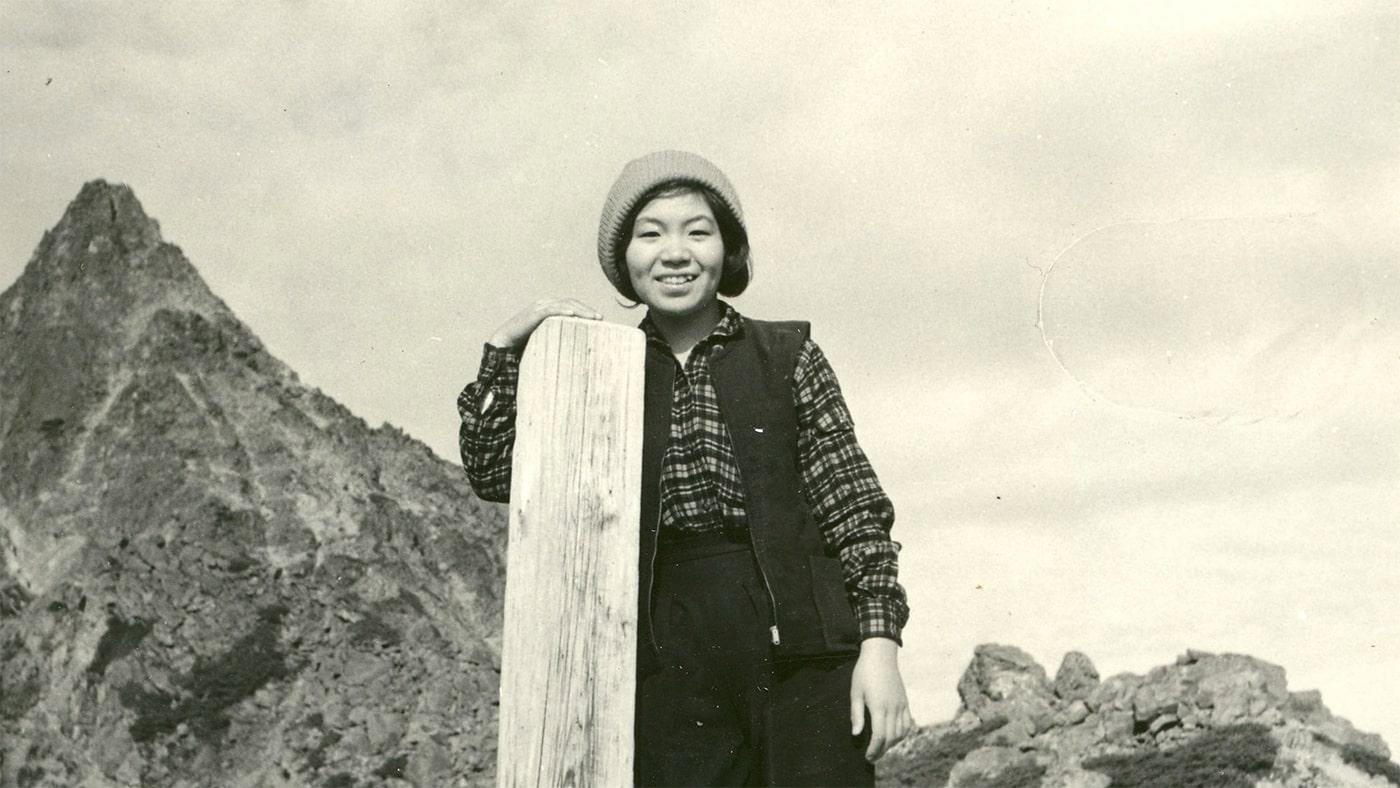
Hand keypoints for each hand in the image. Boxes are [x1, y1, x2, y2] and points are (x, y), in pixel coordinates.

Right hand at [488, 298, 601, 348]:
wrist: (505, 343)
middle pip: (572, 303)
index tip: (600, 320)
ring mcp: (539, 307)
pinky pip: (550, 310)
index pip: (573, 306)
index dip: (586, 310)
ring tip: (592, 317)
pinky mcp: (533, 313)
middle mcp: (546, 304)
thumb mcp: (547, 339)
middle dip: (587, 310)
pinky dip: (561, 310)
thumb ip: (559, 339)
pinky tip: (572, 315)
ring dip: (580, 310)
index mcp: (550, 309)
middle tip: (600, 318)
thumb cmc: (525, 344)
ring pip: (564, 305)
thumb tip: (577, 353)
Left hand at [850, 637, 914, 761]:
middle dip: (881, 751)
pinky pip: (907, 724)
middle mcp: (893, 708)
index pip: (879, 736)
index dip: (874, 749)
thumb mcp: (855, 692)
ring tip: (881, 748)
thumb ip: (856, 714)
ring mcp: (901, 705)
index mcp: (879, 706)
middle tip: (872, 757)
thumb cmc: (864, 672)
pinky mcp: (905, 701)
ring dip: (891, 744)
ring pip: (901, 733)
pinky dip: (901, 734)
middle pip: (890, 738)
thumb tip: (856, 734)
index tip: (867, 757)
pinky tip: (894, 737)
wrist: (881, 655)